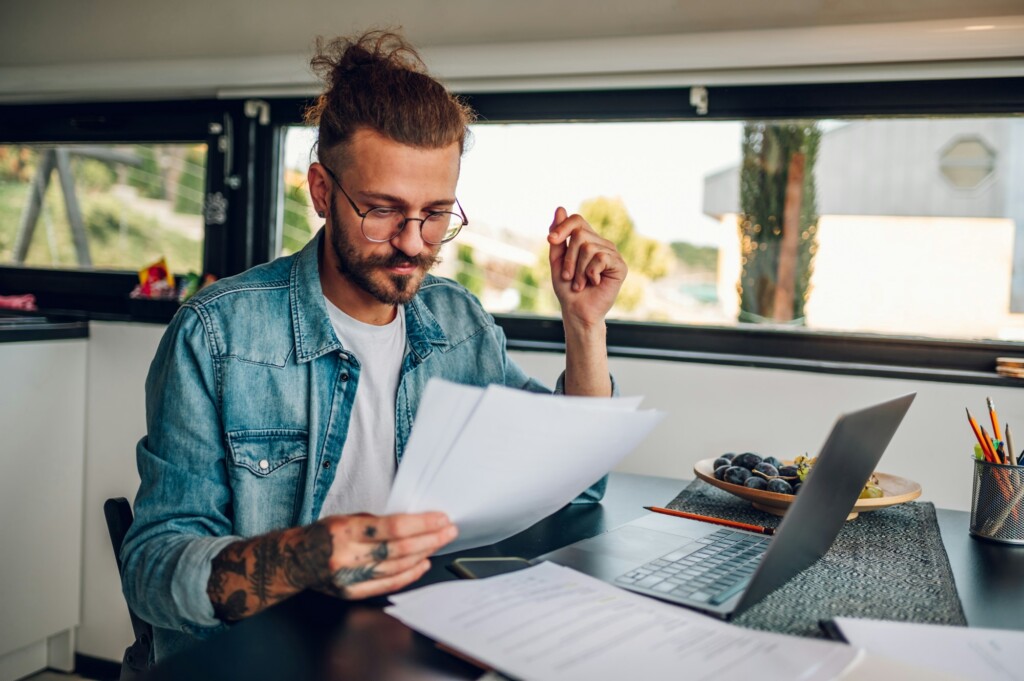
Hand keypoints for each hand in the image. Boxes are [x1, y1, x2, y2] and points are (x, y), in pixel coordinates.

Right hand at [316, 511, 457, 598]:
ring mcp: (350, 578)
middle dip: (430, 539)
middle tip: (448, 531)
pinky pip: (388, 585)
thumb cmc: (324, 534)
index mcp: (345, 531)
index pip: (392, 528)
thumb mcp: (347, 518)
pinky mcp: (352, 593)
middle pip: (399, 549)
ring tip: (439, 544)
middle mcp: (347, 556)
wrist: (294, 561)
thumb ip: (378, 522)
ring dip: (423, 555)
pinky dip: (409, 574)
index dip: (421, 524)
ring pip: (397, 568)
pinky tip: (423, 564)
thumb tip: (414, 522)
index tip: (440, 519)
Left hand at [547, 207, 626, 328]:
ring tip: (580, 283)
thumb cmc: (567, 288)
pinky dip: (591, 273)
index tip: (550, 240)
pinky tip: (594, 282)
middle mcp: (602, 244)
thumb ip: (559, 237)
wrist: (577, 311)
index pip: (577, 220)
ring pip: (589, 248)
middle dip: (569, 258)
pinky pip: (601, 258)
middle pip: (580, 234)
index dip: (563, 227)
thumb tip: (561, 208)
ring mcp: (612, 254)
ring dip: (579, 270)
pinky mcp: (620, 266)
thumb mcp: (557, 260)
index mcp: (588, 240)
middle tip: (569, 276)